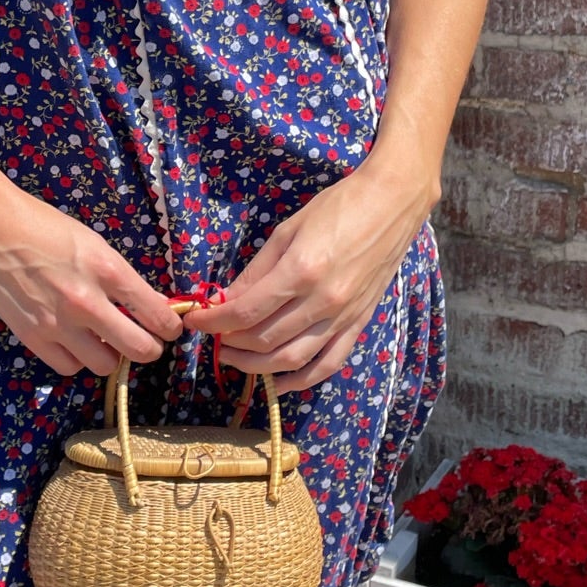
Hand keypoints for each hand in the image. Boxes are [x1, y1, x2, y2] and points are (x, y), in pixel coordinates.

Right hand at [0, 186, 185, 377]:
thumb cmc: (43, 226)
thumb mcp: (92, 243)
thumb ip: (119, 277)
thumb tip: (147, 304)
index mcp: (106, 270)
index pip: (155, 313)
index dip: (170, 327)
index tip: (169, 329)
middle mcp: (86, 301)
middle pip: (139, 349)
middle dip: (150, 349)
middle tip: (146, 342)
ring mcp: (58, 323)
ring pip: (105, 365)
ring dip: (110, 355)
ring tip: (103, 340)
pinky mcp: (32, 336)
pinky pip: (69, 367)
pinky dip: (76, 359)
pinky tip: (74, 342)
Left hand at [179, 159, 434, 395]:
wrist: (391, 204)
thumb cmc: (337, 207)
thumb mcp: (287, 231)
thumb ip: (256, 271)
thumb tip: (226, 300)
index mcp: (300, 271)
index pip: (246, 312)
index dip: (214, 322)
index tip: (195, 320)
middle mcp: (322, 301)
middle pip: (265, 338)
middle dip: (231, 342)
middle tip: (213, 336)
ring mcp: (343, 317)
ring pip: (292, 358)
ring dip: (256, 366)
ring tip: (234, 358)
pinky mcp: (359, 324)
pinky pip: (328, 364)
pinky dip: (301, 380)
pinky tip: (278, 382)